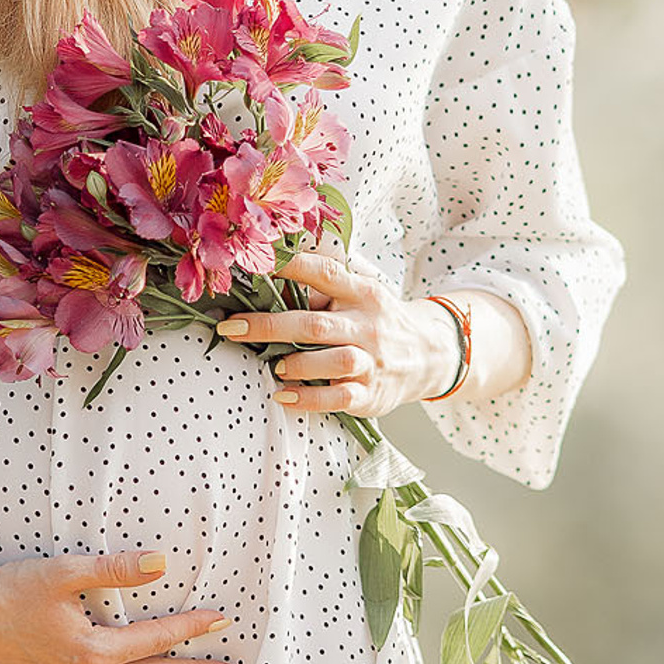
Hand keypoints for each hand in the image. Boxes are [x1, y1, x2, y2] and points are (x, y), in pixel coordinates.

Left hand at [216, 245, 452, 417]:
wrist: (431, 354)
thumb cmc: (378, 320)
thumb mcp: (361, 293)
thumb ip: (325, 287)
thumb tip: (272, 277)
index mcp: (362, 293)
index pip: (324, 273)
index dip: (290, 267)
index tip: (254, 265)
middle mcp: (367, 325)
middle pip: (315, 324)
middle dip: (269, 325)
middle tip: (232, 327)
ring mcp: (372, 361)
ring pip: (333, 361)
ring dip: (297, 363)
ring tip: (274, 365)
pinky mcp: (371, 394)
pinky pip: (338, 397)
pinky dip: (308, 398)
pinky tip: (284, 395)